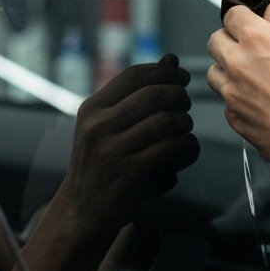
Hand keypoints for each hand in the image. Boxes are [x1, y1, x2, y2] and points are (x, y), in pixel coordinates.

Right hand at [61, 54, 198, 234]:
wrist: (82, 211)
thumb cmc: (103, 162)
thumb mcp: (110, 124)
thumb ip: (139, 93)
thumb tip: (171, 59)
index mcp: (92, 109)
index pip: (134, 76)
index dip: (164, 72)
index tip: (182, 78)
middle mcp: (97, 126)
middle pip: (154, 95)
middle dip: (179, 97)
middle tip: (185, 108)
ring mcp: (111, 150)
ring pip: (166, 121)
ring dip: (185, 124)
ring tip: (184, 130)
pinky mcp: (128, 173)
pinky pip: (170, 148)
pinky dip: (186, 147)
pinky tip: (185, 149)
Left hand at [207, 4, 269, 171]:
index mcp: (257, 39)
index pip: (233, 15)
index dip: (242, 17)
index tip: (249, 22)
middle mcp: (238, 63)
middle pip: (215, 41)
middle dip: (229, 41)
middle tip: (249, 48)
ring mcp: (232, 93)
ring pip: (214, 73)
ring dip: (227, 71)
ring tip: (253, 78)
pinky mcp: (234, 118)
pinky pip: (227, 102)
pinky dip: (238, 100)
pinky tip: (261, 103)